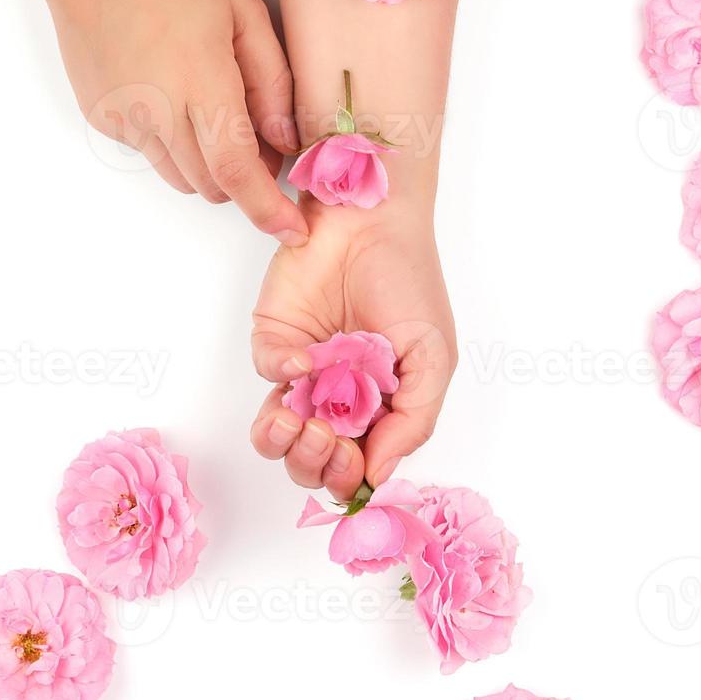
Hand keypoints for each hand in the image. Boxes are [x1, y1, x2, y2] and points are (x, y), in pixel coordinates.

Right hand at [42, 0, 308, 244]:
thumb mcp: (245, 14)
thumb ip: (274, 85)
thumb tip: (286, 143)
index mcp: (200, 81)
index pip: (237, 171)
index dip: (268, 209)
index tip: (292, 231)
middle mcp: (157, 110)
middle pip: (214, 186)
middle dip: (246, 179)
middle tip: (260, 136)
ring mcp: (125, 119)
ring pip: (184, 179)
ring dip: (209, 165)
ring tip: (211, 109)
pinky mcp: (104, 121)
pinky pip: (153, 156)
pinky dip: (175, 143)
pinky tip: (172, 94)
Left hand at [250, 199, 456, 499]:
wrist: (375, 221)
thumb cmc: (411, 284)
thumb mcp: (433, 360)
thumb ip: (412, 422)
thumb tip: (378, 478)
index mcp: (378, 409)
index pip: (354, 466)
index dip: (347, 477)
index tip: (353, 462)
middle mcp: (338, 398)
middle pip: (309, 462)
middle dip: (314, 465)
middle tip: (327, 440)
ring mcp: (305, 372)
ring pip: (274, 435)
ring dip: (284, 443)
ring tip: (302, 422)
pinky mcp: (275, 339)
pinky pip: (266, 374)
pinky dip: (282, 374)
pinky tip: (306, 358)